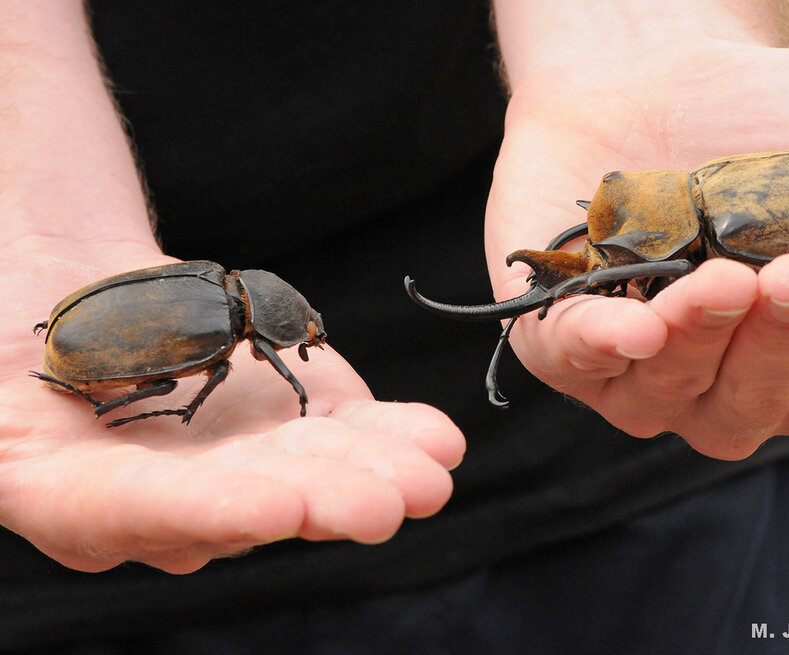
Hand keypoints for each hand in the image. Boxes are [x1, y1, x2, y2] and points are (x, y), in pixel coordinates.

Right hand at [0, 245, 464, 572]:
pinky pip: (347, 435)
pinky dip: (392, 436)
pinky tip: (439, 442)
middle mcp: (166, 500)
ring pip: (310, 472)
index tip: (276, 507)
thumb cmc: (19, 336)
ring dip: (374, 473)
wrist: (77, 303)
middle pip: (246, 504)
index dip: (210, 510)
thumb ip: (23, 419)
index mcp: (66, 488)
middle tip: (381, 506)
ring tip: (431, 472)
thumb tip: (20, 391)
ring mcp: (238, 466)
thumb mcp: (1, 375)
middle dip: (317, 503)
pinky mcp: (292, 429)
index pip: (138, 508)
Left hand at [486, 36, 788, 457]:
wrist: (655, 65)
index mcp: (786, 355)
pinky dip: (604, 349)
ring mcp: (628, 363)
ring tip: (722, 278)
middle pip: (749, 410)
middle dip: (776, 345)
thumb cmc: (769, 124)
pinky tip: (635, 325)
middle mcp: (709, 376)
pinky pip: (575, 361)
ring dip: (700, 346)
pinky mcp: (556, 328)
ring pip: (667, 397)